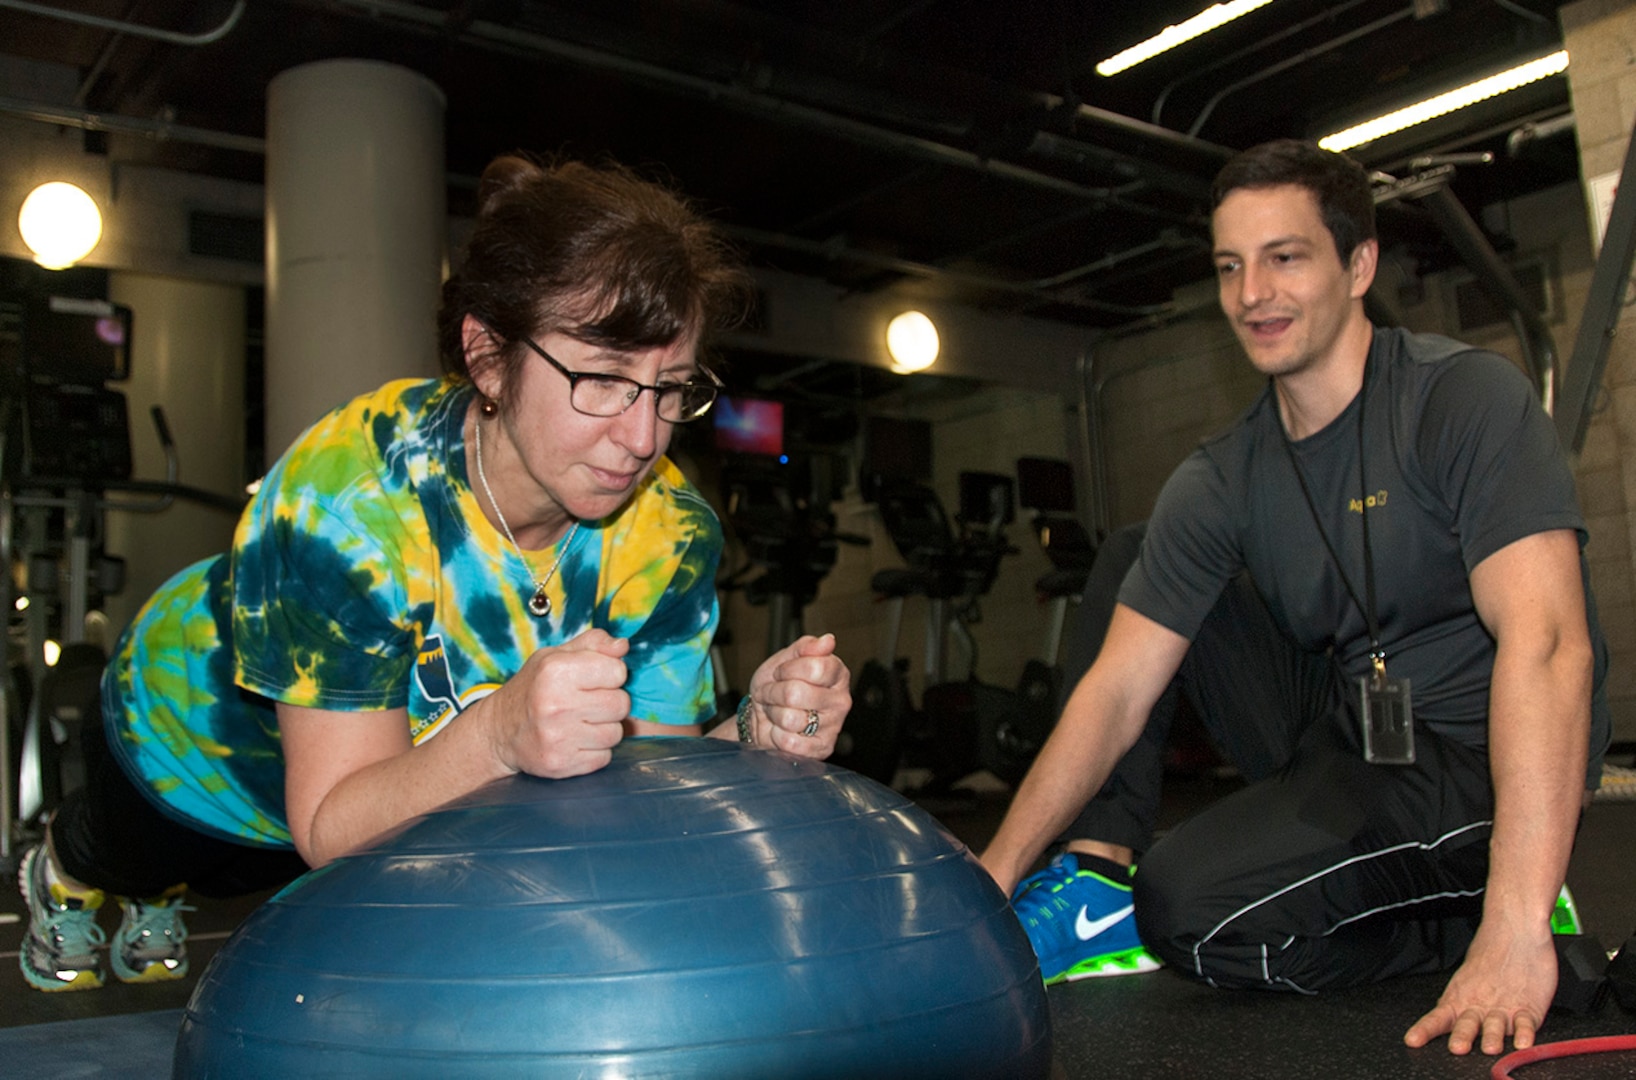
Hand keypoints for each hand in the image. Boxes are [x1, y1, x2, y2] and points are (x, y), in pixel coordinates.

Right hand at [491, 629, 629, 778]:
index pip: (618, 671)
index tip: (594, 679)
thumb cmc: (533, 688)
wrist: (498, 731)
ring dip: (604, 728)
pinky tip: (575, 741)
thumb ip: (593, 644)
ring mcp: (558, 737)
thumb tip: (623, 646)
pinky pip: (604, 757)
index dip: (610, 674)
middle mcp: (556, 704)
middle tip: (588, 703)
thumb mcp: (555, 656)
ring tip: (581, 722)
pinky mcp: (561, 764)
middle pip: (621, 704)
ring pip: (615, 733)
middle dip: (610, 702)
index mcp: (556, 670)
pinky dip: (595, 751)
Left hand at [743, 633, 850, 758]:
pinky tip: (782, 730)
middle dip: (774, 693)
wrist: (762, 715)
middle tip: (772, 693)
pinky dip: (776, 736)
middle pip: (796, 693)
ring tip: (777, 711)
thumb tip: (828, 640)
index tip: (781, 672)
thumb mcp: (786, 659)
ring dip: (773, 713)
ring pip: (790, 719)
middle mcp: (841, 700)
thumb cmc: (777, 685)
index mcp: (838, 674)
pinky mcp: (821, 748)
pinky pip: (789, 742)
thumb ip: (806, 647)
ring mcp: (833, 727)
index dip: (787, 669)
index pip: (815, 667)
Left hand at [1402, 921, 1556, 1054]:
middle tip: (1457, 1047)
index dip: (1425, 1030)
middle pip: (1467, 1024)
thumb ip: (1458, 1001)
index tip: (1412, 1041)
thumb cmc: (1491, 952)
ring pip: (1495, 1026)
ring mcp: (1504, 1007)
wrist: (1515, 928)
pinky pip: (1526, 1023)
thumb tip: (1445, 1016)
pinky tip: (1522, 1042)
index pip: (1438, 1017)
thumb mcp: (1467, 977)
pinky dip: (1524, 1033)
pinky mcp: (1529, 1007)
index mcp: (1460, 997)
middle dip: (1461, 1036)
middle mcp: (1480, 1005)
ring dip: (1491, 1037)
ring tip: (1490, 1047)